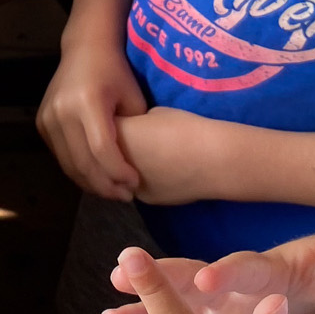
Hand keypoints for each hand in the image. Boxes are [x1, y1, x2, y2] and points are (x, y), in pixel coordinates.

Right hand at [39, 42, 146, 199]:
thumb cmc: (116, 72)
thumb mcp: (133, 100)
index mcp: (87, 103)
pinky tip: (96, 175)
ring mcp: (47, 117)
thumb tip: (133, 168)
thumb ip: (132, 135)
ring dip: (91, 183)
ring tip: (112, 191)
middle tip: (125, 196)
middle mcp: (62, 111)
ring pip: (68, 164)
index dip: (119, 173)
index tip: (135, 184)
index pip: (102, 151)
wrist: (85, 48)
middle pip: (82, 163)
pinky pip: (60, 155)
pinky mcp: (41, 122)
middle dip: (106, 186)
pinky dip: (78, 170)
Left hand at [115, 108, 235, 206]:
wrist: (211, 159)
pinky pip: (139, 188)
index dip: (115, 125)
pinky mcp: (146, 199)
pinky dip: (147, 180)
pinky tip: (164, 172)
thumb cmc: (184, 129)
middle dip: (118, 149)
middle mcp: (115, 164)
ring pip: (121, 176)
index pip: (103, 130)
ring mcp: (129, 185)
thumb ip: (138, 122)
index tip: (129, 121)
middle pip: (107, 156)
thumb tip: (138, 130)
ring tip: (154, 156)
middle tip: (141, 141)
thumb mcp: (155, 113)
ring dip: (129, 168)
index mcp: (116, 137)